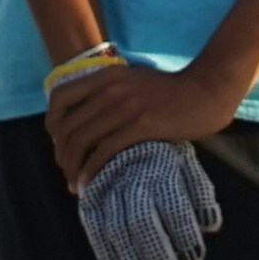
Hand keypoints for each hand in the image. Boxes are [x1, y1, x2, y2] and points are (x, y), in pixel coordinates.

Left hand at [49, 48, 243, 185]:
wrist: (207, 91)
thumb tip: (87, 117)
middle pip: (67, 126)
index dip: (51, 123)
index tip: (57, 142)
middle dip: (61, 154)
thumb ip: (110, 91)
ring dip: (72, 167)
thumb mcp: (134, 81)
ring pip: (81, 140)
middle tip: (67, 172)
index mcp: (106, 76)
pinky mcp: (141, 125)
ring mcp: (125, 106)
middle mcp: (110, 89)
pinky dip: (91, 170)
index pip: (59, 97)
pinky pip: (104, 151)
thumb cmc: (172, 91)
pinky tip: (89, 183)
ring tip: (75, 183)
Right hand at [73, 136, 222, 259]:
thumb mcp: (185, 160)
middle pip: (143, 222)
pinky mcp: (91, 197)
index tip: (195, 258)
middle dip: (157, 253)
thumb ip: (199, 191)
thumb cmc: (161, 150)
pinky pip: (94, 229)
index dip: (186, 236)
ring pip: (117, 229)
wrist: (119, 127)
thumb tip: (211, 225)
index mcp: (161, 169)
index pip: (175, 208)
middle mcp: (133, 179)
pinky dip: (106, 254)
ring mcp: (109, 188)